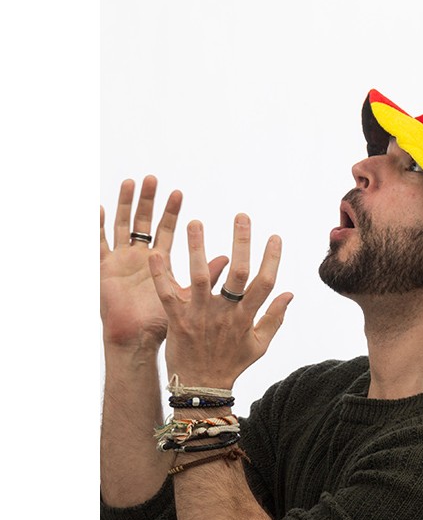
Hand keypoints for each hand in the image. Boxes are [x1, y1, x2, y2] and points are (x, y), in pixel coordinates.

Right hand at [100, 176, 227, 349]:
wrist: (138, 341)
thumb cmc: (163, 323)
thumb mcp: (188, 295)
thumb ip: (207, 276)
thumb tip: (229, 260)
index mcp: (158, 262)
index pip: (166, 230)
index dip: (171, 212)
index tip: (178, 192)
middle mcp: (138, 258)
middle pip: (142, 222)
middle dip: (147, 201)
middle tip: (152, 178)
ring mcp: (120, 262)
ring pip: (121, 226)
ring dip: (125, 205)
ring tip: (130, 183)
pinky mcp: (104, 270)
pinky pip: (98, 244)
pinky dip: (97, 227)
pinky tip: (99, 208)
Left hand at [148, 213, 292, 388]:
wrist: (201, 388)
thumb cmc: (231, 364)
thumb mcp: (260, 344)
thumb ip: (275, 317)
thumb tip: (289, 292)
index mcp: (246, 317)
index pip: (264, 282)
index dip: (272, 258)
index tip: (275, 236)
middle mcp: (225, 313)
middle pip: (237, 273)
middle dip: (241, 243)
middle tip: (241, 216)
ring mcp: (200, 315)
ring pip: (200, 277)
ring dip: (196, 248)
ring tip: (194, 222)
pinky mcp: (176, 319)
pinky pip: (168, 293)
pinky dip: (161, 274)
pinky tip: (155, 252)